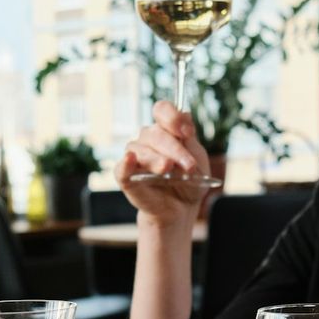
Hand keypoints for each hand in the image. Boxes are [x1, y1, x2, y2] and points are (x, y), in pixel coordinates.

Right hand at [118, 101, 213, 226]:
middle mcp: (148, 140)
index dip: (173, 117)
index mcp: (166, 130)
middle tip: (189, 166)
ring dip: (157, 159)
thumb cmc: (190, 181)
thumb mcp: (198, 160)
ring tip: (169, 170)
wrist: (182, 208)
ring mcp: (135, 157)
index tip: (188, 133)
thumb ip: (190, 141)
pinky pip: (121, 168)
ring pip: (140, 149)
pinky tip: (130, 160)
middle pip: (155, 133)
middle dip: (174, 149)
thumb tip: (186, 115)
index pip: (162, 110)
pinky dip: (125, 164)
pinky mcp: (126, 177)